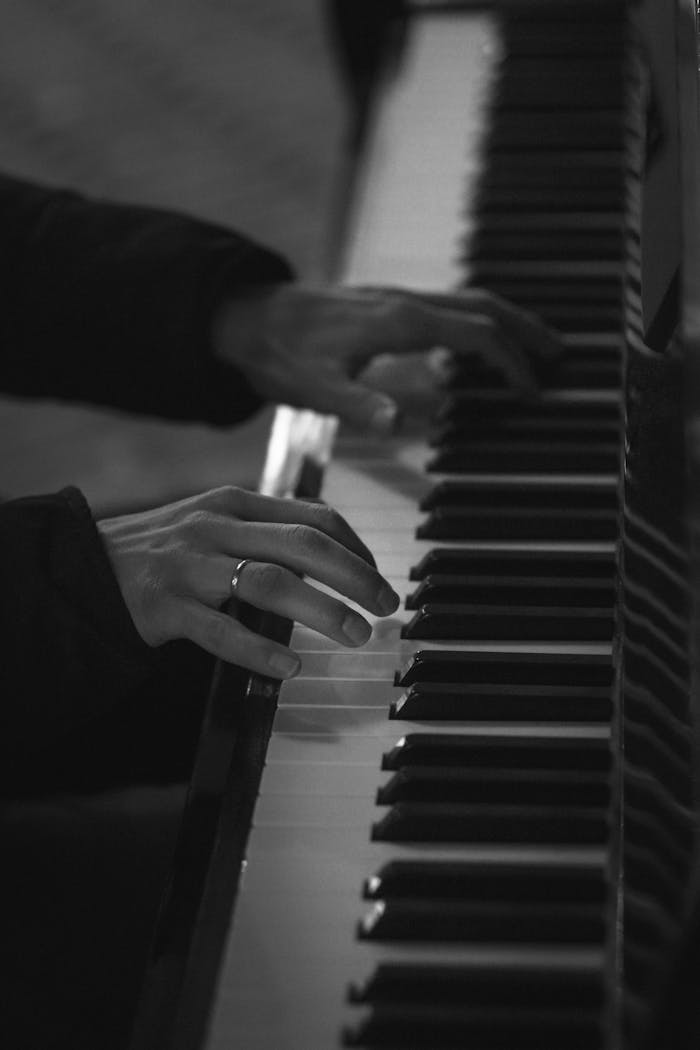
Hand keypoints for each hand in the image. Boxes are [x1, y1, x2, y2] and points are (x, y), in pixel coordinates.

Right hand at [97, 486, 398, 679]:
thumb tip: (330, 549)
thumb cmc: (159, 550)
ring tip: (355, 634)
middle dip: (355, 575)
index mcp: (234, 503)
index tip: (378, 575)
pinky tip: (289, 666)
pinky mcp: (164, 605)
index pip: (313, 516)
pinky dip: (259, 650)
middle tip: (385, 605)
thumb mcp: (211, 522)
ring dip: (322, 610)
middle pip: (304, 544)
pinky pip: (220, 631)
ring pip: (271, 582)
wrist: (80, 566)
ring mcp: (189, 565)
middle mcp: (216, 526)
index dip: (356, 546)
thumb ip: (263, 529)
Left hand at [212, 284, 560, 433]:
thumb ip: (358, 404)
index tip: (529, 389)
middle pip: (482, 305)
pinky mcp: (384, 304)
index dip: (508, 361)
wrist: (244, 318)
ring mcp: (395, 299)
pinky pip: (444, 306)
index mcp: (397, 321)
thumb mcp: (315, 388)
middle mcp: (403, 302)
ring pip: (465, 300)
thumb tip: (398, 424)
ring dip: (504, 320)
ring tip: (531, 347)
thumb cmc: (279, 353)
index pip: (474, 333)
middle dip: (524, 329)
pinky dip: (474, 321)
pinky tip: (472, 347)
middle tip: (558, 355)